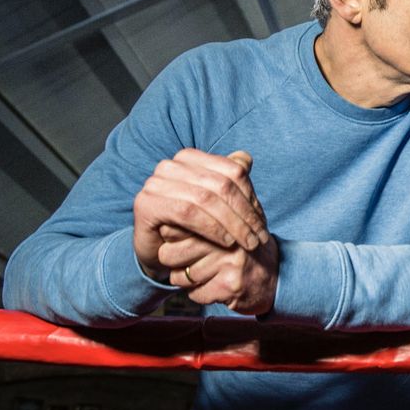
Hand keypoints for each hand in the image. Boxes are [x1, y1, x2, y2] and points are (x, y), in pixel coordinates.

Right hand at [133, 150, 268, 278]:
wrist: (156, 251)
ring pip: (207, 199)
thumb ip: (229, 179)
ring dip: (233, 224)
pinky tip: (226, 242)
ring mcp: (155, 183)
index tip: (263, 222)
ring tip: (248, 243)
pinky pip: (188, 213)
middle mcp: (170, 166)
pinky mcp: (146, 204)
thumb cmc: (189, 226)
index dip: (252, 197)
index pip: (233, 171)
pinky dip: (212, 228)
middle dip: (246, 214)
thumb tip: (246, 158)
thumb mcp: (214, 202)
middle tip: (260, 237)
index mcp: (189, 158)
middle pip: (222, 185)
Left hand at [160, 233, 279, 314]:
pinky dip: (200, 294)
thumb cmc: (240, 251)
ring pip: (180, 276)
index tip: (185, 242)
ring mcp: (229, 260)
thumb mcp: (223, 227)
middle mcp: (227, 237)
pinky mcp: (230, 284)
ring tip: (208, 274)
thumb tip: (162, 226)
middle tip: (193, 262)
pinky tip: (217, 286)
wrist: (276, 278)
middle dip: (174, 263)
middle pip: (170, 253)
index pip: (173, 229)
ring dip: (187, 280)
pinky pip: (194, 294)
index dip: (172, 241)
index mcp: (222, 220)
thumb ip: (195, 222)